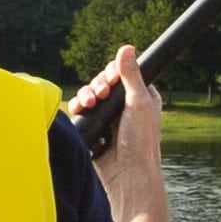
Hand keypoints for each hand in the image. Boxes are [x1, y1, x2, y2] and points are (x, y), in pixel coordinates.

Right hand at [76, 41, 162, 198]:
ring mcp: (108, 118)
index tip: (111, 80)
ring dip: (86, 94)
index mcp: (141, 96)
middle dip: (97, 85)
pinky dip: (78, 107)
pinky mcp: (94, 128)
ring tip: (89, 104)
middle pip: (102, 82)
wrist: (126, 174)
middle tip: (101, 95)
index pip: (121, 73)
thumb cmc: (140, 141)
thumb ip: (131, 75)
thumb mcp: (139, 102)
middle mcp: (124, 106)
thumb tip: (127, 47)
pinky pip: (81, 110)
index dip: (112, 73)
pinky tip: (81, 110)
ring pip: (89, 94)